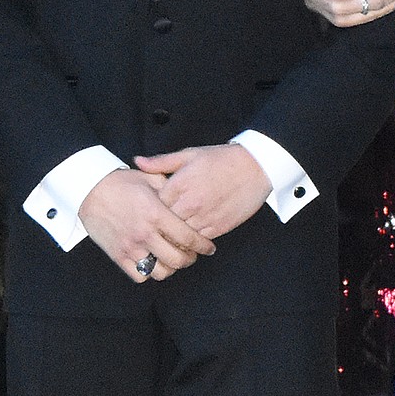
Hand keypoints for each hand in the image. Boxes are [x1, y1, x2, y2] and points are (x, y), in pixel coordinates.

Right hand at [78, 168, 215, 281]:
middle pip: (178, 259)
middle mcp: (145, 233)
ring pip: (161, 272)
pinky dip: (150, 273)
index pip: (188, 237)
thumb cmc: (120, 182)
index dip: (203, 245)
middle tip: (191, 254)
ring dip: (171, 268)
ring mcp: (131, 247)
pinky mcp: (118, 255)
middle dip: (190, 259)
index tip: (209, 248)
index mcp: (156, 214)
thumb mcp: (149, 179)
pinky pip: (140, 276)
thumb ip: (172, 189)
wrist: (88, 189)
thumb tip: (190, 194)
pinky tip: (153, 262)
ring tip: (172, 259)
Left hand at [134, 143, 271, 240]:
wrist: (257, 167)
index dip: (150, 207)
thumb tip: (138, 162)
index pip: (154, 204)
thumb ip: (161, 162)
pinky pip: (198, 240)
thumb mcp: (190, 155)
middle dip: (159, 225)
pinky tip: (189, 236)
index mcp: (179, 184)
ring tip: (170, 234)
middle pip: (164, 223)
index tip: (149, 209)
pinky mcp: (218, 228)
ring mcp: (204, 217)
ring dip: (175, 235)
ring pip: (179, 235)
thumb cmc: (223, 159)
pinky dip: (192, 240)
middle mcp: (190, 203)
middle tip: (155, 227)